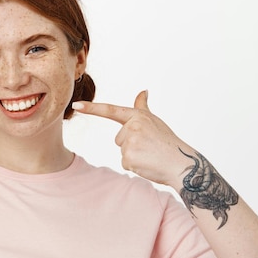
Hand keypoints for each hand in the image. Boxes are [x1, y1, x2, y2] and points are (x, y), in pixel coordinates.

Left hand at [72, 90, 191, 188]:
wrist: (181, 163)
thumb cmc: (168, 142)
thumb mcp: (154, 120)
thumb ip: (142, 106)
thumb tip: (143, 91)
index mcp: (137, 116)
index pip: (111, 111)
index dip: (92, 108)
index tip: (76, 105)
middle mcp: (132, 127)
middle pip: (119, 139)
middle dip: (131, 145)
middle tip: (150, 147)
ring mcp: (130, 142)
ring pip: (122, 151)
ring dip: (134, 156)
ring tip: (151, 155)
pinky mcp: (129, 157)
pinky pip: (126, 163)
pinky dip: (136, 166)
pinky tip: (148, 163)